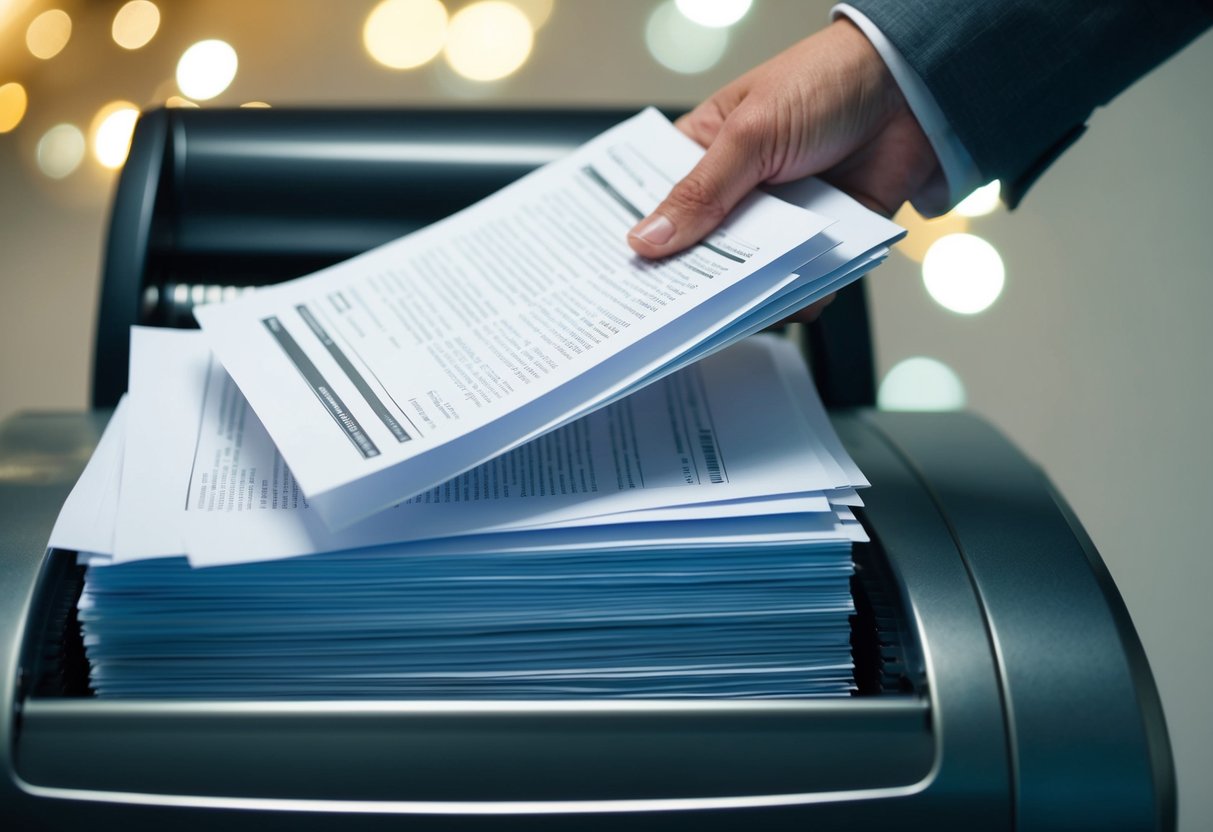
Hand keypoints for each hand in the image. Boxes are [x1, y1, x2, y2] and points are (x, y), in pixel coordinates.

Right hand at [627, 18, 941, 321]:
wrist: (911, 89)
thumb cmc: (824, 82)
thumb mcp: (750, 135)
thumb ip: (701, 194)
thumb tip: (646, 240)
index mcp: (704, 154)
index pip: (659, 206)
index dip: (644, 242)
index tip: (627, 279)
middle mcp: (736, 193)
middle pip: (701, 252)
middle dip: (696, 279)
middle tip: (682, 307)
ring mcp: (778, 221)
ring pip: (750, 277)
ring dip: (751, 294)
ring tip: (747, 305)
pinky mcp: (818, 243)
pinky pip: (801, 285)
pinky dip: (803, 295)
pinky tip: (803, 293)